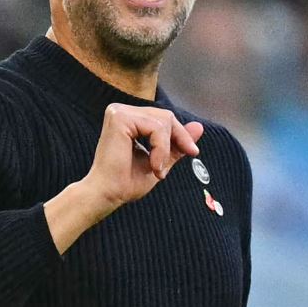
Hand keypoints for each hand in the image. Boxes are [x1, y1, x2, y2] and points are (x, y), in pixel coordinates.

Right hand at [44, 103, 202, 252]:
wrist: (108, 194)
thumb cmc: (126, 182)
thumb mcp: (160, 160)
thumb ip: (176, 144)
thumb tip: (199, 126)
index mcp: (127, 120)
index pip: (163, 118)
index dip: (180, 135)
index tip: (193, 152)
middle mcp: (120, 111)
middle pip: (165, 116)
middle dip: (177, 140)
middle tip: (169, 167)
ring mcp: (118, 112)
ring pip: (163, 121)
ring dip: (166, 149)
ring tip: (157, 170)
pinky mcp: (119, 118)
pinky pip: (156, 127)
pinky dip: (161, 148)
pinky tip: (153, 165)